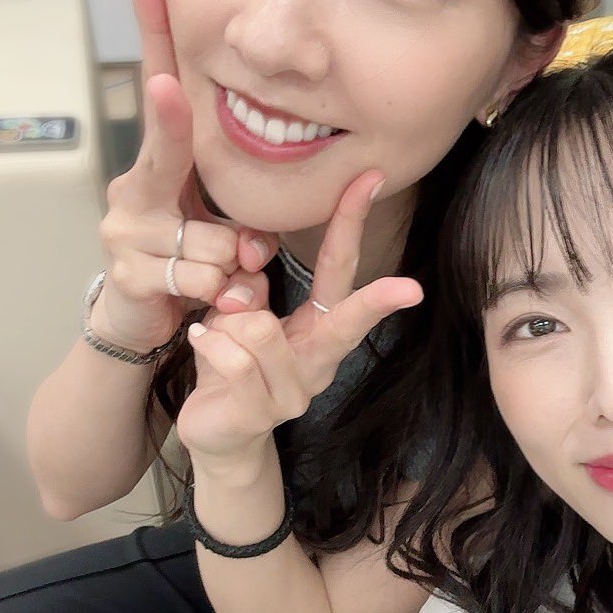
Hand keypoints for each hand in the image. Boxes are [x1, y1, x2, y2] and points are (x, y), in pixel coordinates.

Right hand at [91, 0, 275, 354]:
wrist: (144, 322)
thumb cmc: (188, 265)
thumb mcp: (222, 232)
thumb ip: (239, 225)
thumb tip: (250, 245)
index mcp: (160, 168)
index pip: (158, 92)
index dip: (152, 31)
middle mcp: (134, 188)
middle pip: (167, 143)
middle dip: (174, 117)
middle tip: (167, 85)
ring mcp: (125, 228)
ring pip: (209, 238)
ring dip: (229, 264)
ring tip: (217, 277)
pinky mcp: (128, 271)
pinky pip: (199, 276)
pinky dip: (217, 292)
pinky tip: (205, 298)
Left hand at [177, 169, 422, 466]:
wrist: (216, 433)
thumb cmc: (233, 365)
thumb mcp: (240, 315)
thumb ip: (249, 289)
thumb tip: (248, 272)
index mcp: (318, 330)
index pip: (339, 269)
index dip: (351, 222)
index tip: (368, 179)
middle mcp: (319, 363)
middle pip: (347, 321)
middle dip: (378, 302)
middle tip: (411, 288)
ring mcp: (295, 392)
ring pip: (263, 332)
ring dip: (229, 323)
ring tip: (215, 330)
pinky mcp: (261, 412)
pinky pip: (234, 358)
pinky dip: (210, 343)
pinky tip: (201, 344)